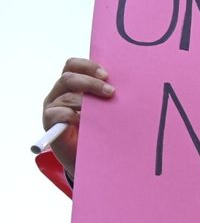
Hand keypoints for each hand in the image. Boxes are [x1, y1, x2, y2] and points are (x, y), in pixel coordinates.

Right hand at [42, 58, 114, 176]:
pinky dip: (74, 116)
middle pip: (69, 78)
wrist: (88, 157)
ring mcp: (53, 106)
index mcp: (72, 84)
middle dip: (91, 83)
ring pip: (68, 96)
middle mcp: (59, 92)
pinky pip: (60, 113)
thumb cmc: (99, 129)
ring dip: (87, 102)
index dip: (88, 66)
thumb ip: (105, 95)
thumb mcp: (104, 108)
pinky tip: (84, 123)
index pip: (73, 65)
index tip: (107, 74)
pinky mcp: (50, 121)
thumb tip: (127, 85)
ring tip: (104, 112)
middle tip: (111, 92)